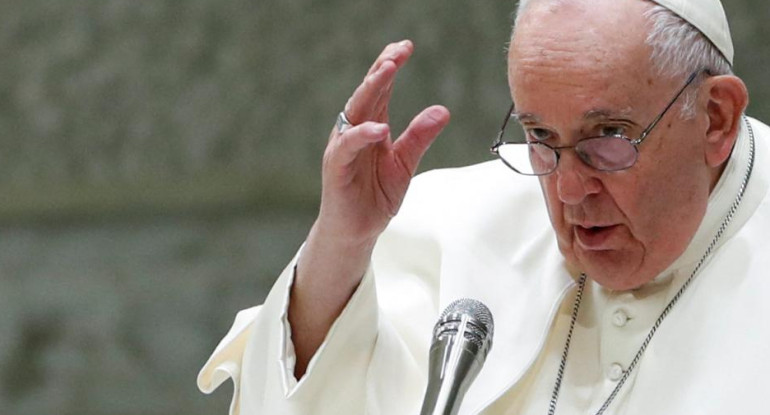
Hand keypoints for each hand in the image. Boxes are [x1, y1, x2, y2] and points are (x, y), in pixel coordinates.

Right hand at [316, 40, 450, 245]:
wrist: (355, 232)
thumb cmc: (374, 196)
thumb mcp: (404, 164)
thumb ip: (419, 137)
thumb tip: (443, 110)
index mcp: (370, 127)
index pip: (379, 90)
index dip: (390, 66)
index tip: (406, 46)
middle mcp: (354, 131)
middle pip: (366, 92)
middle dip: (382, 69)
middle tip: (399, 50)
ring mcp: (343, 147)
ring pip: (355, 111)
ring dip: (371, 89)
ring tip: (388, 70)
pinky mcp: (337, 167)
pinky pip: (348, 146)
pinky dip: (362, 134)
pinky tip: (379, 127)